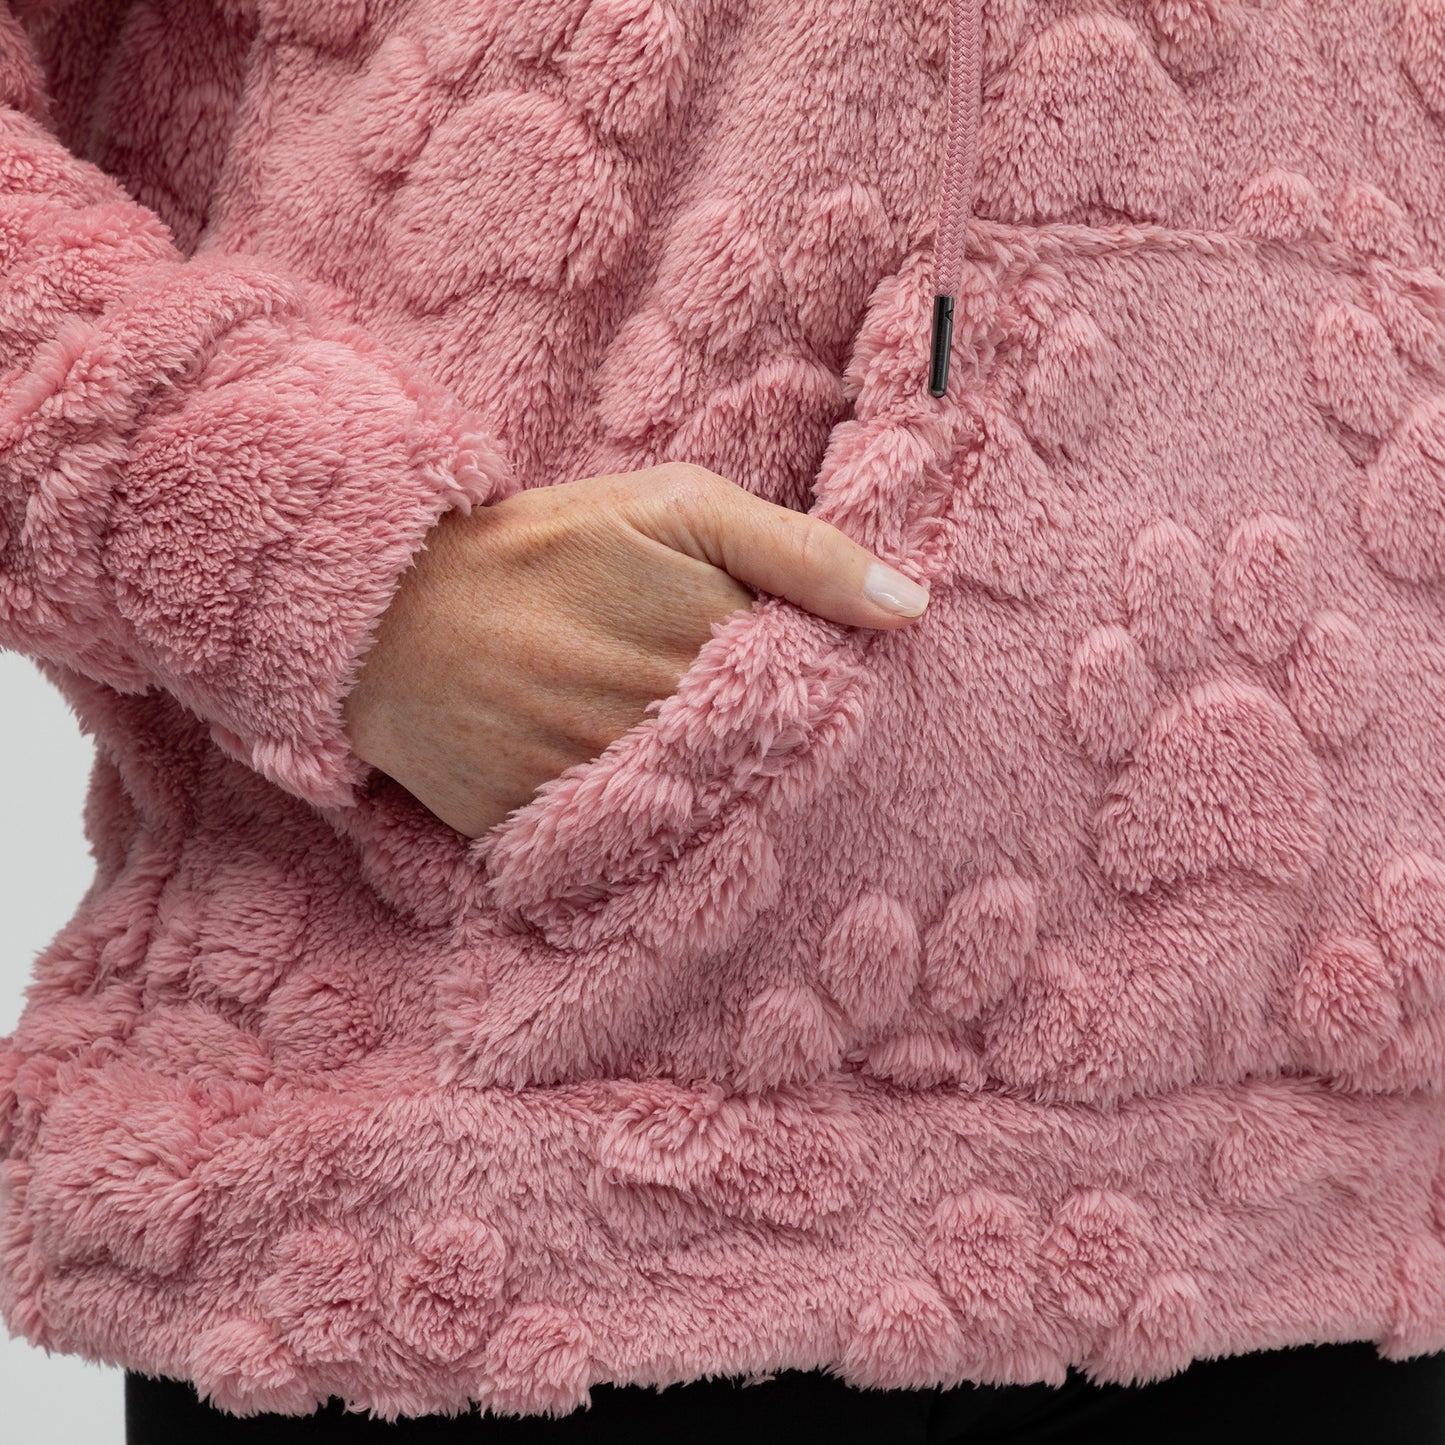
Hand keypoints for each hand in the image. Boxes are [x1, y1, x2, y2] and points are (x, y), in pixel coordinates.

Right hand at [342, 463, 929, 837]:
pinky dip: (639, 828)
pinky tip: (631, 794)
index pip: (810, 695)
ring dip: (707, 791)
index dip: (808, 690)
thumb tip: (913, 609)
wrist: (393, 609)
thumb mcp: (676, 505)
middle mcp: (659, 717)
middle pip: (764, 760)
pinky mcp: (545, 829)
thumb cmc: (547, 545)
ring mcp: (600, 780)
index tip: (788, 683)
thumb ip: (798, 551)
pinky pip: (625, 848)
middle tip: (723, 718)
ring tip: (672, 750)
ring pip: (702, 810)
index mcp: (704, 638)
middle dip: (763, 746)